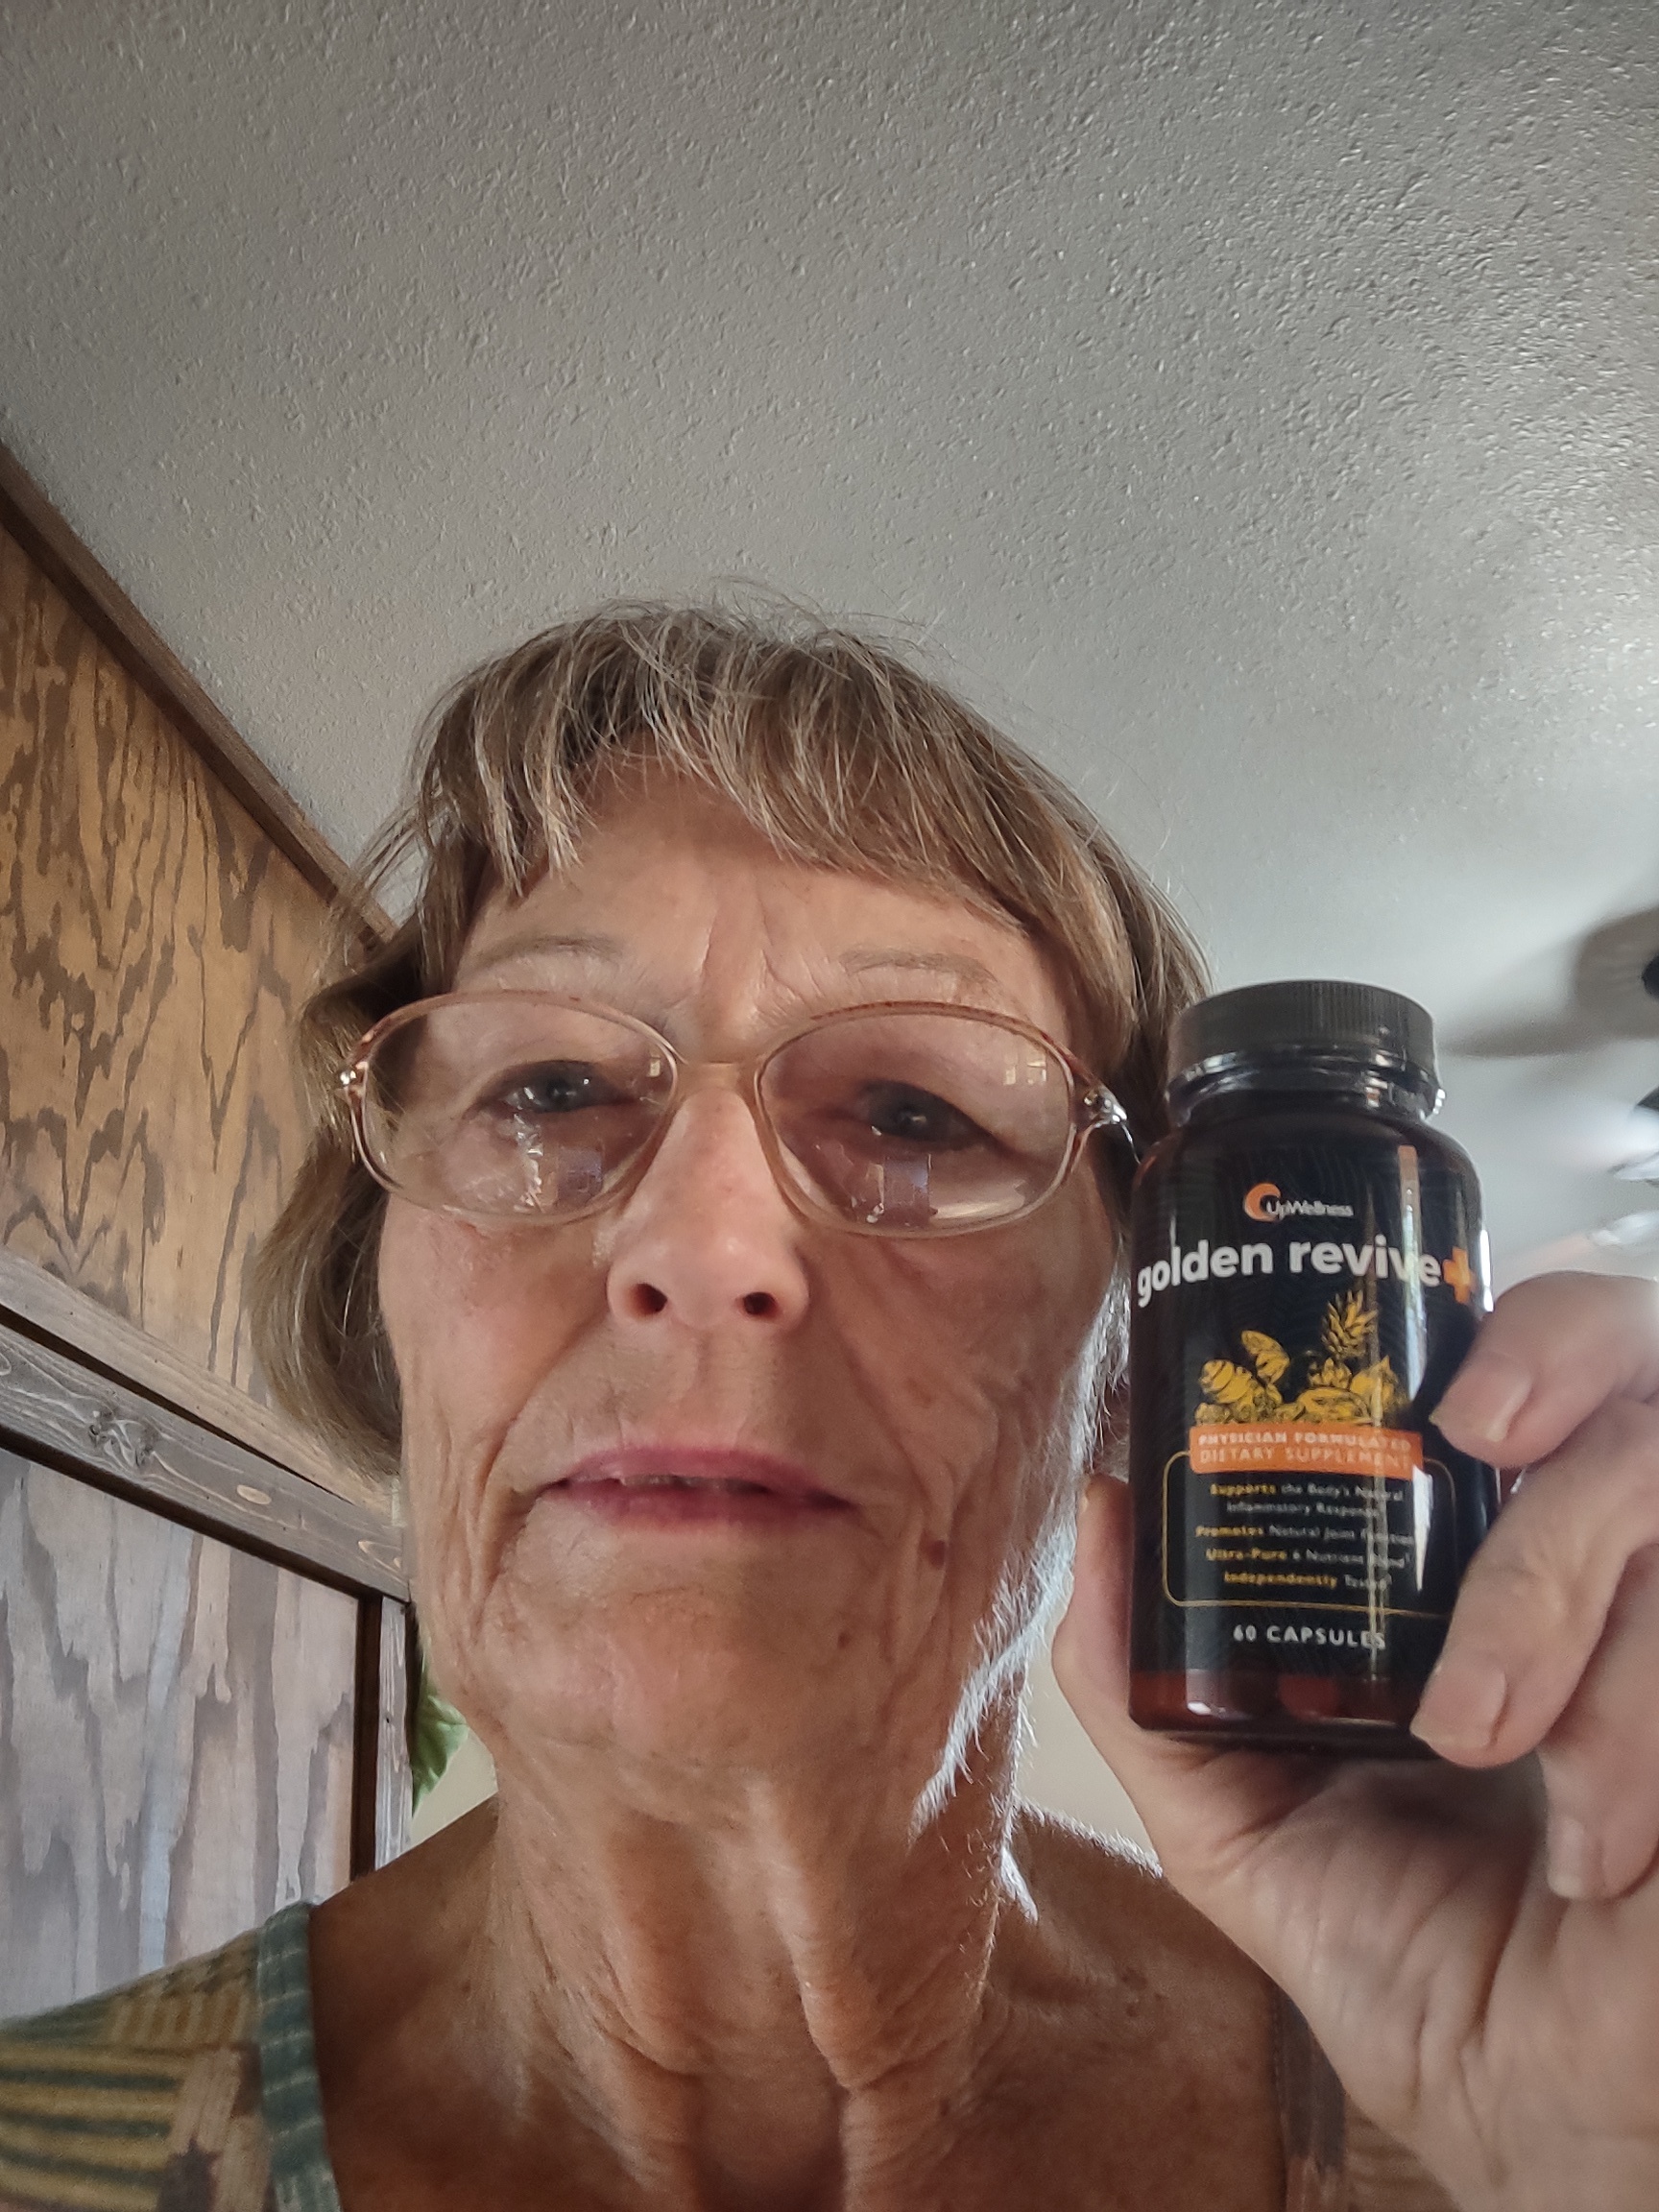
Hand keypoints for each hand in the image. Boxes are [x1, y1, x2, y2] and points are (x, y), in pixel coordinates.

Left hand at [1054, 1271, 1658, 2211]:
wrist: (1554, 2129)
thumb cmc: (1424, 1971)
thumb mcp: (1249, 1830)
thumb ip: (1147, 1687)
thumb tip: (1097, 1507)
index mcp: (1513, 1560)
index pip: (1554, 1360)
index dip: (1529, 1329)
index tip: (1449, 1398)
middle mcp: (1627, 1568)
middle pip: (1643, 1354)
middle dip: (1564, 1369)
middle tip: (1480, 1439)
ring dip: (1563, 1596)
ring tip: (1488, 1742)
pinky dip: (1639, 1727)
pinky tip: (1603, 1847)